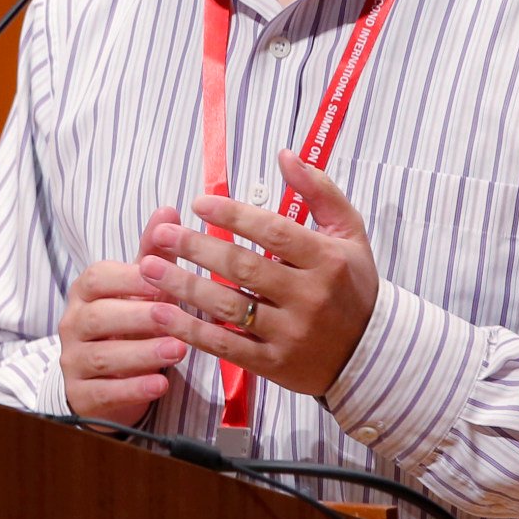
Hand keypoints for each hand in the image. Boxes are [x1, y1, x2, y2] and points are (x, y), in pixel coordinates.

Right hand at [58, 206, 188, 425]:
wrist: (106, 379)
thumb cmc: (128, 323)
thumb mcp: (141, 289)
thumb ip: (153, 254)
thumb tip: (168, 209)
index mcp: (85, 292)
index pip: (98, 278)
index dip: (129, 279)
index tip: (163, 282)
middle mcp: (72, 324)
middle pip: (99, 317)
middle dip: (138, 317)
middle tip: (174, 317)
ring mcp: (73, 361)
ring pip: (102, 356)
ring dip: (141, 353)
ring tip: (178, 351)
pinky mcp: (81, 396)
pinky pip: (103, 393)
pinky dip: (134, 390)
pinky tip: (161, 385)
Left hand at [137, 151, 378, 396]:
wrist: (371, 356)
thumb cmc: (353, 285)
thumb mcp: (349, 233)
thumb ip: (318, 191)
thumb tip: (285, 154)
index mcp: (327, 261)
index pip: (274, 233)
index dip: (234, 215)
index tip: (198, 202)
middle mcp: (309, 298)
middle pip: (244, 268)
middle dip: (197, 248)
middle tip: (161, 235)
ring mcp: (290, 334)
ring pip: (228, 307)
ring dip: (183, 287)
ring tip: (148, 268)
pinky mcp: (274, 365)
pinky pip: (226, 346)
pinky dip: (191, 330)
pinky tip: (162, 314)